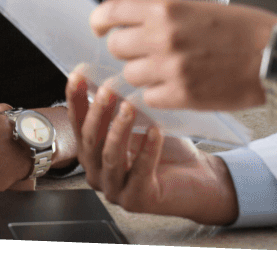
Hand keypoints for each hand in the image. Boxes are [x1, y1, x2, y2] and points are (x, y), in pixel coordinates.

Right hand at [67, 73, 238, 224]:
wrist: (200, 178)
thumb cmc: (166, 149)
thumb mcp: (139, 124)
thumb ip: (120, 108)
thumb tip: (109, 77)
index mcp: (93, 154)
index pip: (79, 124)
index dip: (76, 100)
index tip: (78, 75)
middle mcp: (98, 174)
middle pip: (91, 141)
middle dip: (98, 113)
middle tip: (108, 90)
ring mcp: (116, 190)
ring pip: (110, 157)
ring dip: (119, 129)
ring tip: (130, 106)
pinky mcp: (138, 200)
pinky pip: (140, 172)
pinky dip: (147, 149)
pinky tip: (155, 131)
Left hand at [92, 0, 276, 110]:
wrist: (276, 56)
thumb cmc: (244, 28)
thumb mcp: (200, 8)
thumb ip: (166, 16)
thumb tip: (136, 24)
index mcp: (166, 9)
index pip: (112, 11)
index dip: (100, 20)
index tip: (98, 27)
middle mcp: (162, 36)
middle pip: (116, 47)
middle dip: (125, 50)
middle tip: (142, 53)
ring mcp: (170, 68)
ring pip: (131, 75)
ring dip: (143, 74)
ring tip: (166, 71)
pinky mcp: (182, 96)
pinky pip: (150, 98)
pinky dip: (158, 95)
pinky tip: (176, 88)